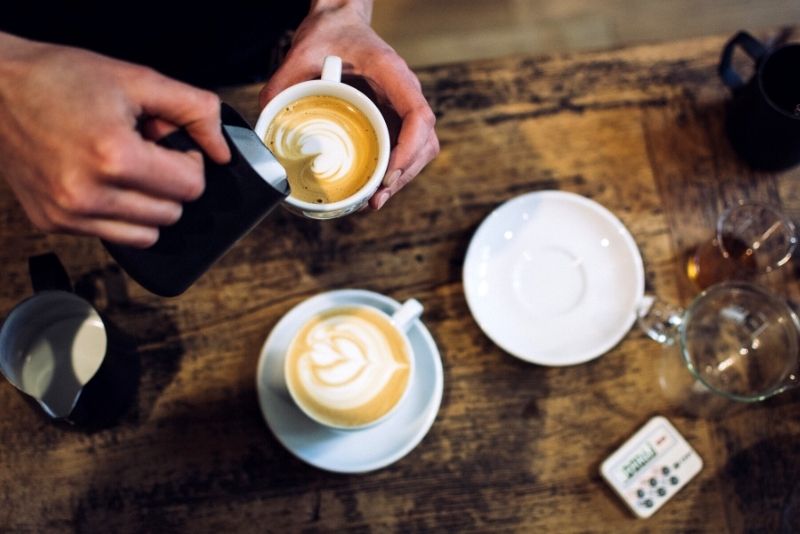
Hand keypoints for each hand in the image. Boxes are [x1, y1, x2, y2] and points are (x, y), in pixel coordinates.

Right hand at [0, 33, 230, 246]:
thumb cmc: (61, 79)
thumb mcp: (137, 79)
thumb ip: (194, 109)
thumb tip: (223, 150)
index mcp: (114, 156)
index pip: (191, 187)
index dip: (190, 162)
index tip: (172, 146)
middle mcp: (88, 193)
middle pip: (173, 213)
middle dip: (170, 184)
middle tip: (146, 152)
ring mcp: (68, 213)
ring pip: (149, 234)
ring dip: (150, 205)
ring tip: (126, 169)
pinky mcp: (53, 223)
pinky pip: (115, 237)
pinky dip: (120, 215)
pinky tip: (104, 182)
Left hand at [259, 0, 438, 208]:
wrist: (340, 22)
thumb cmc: (329, 32)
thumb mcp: (301, 52)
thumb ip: (282, 83)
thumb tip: (266, 121)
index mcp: (391, 73)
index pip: (419, 116)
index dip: (409, 150)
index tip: (387, 173)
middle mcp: (404, 91)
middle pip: (425, 142)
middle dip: (404, 175)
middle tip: (375, 199)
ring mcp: (402, 106)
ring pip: (420, 149)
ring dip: (402, 177)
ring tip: (374, 200)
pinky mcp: (394, 117)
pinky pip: (406, 148)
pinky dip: (395, 170)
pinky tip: (374, 186)